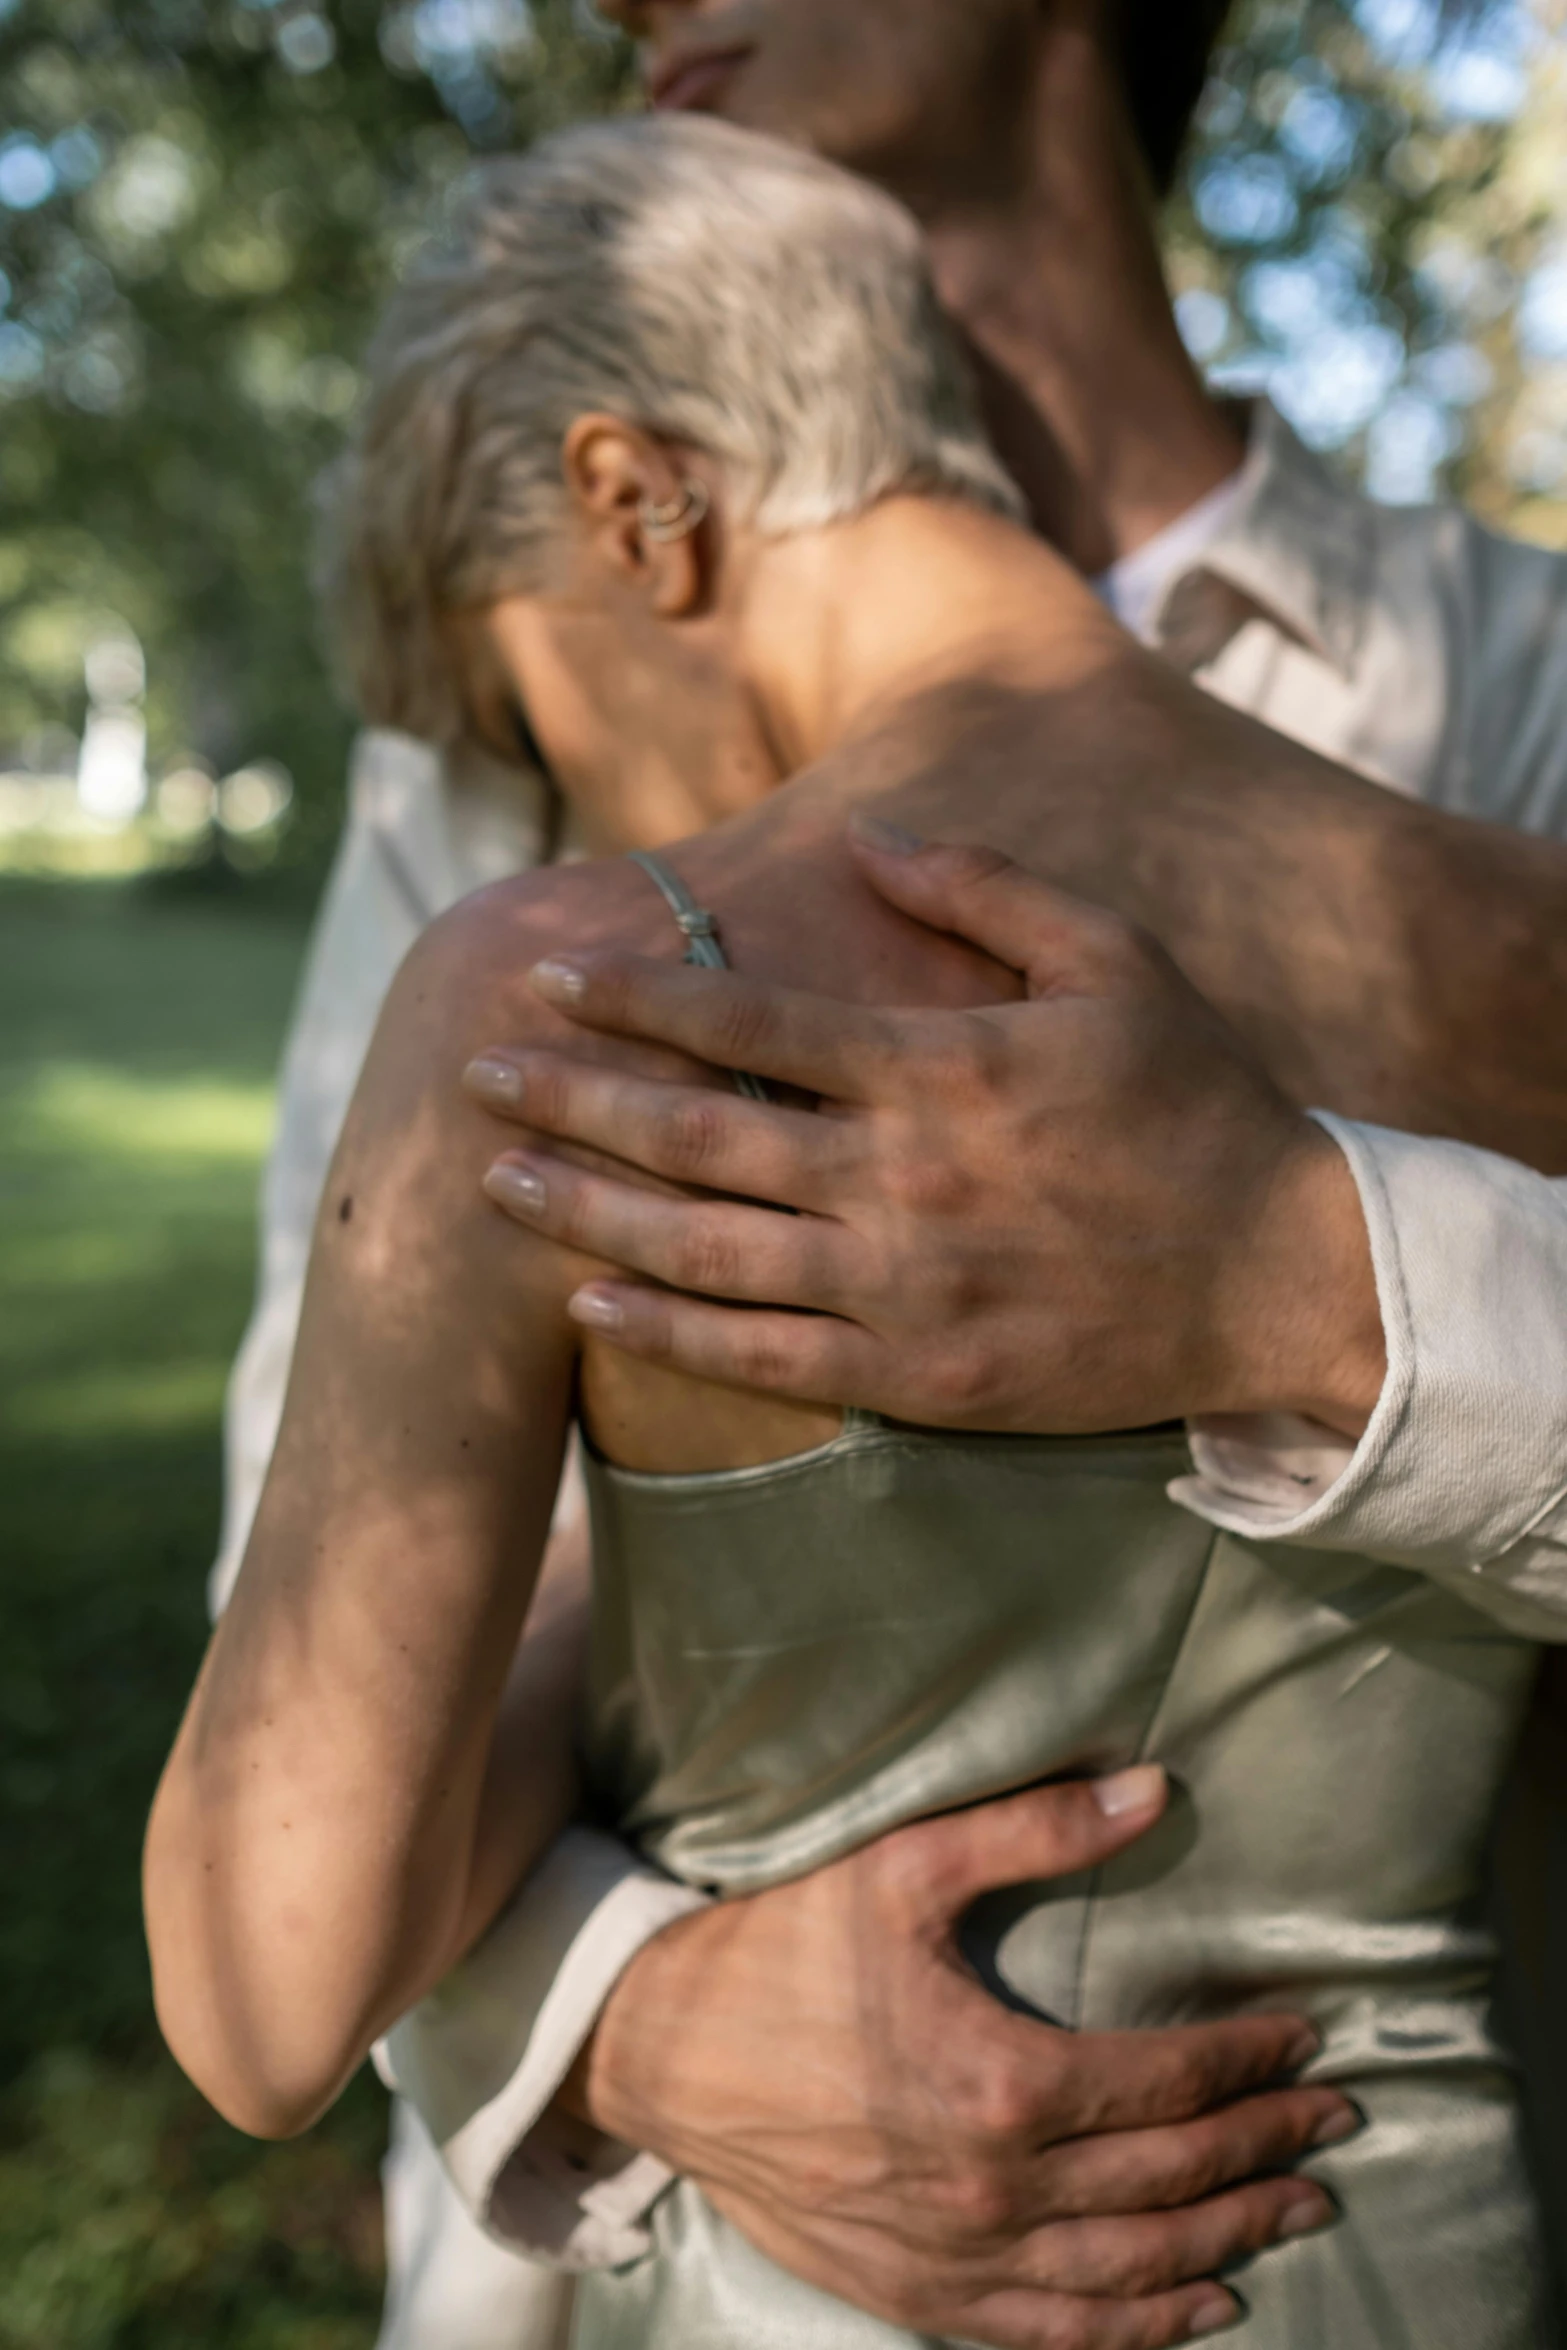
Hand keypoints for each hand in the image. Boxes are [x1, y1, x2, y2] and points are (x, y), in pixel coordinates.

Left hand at [463, 829, 1385, 1438]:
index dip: (634, 993)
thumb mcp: (1115, 959)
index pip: (747, 1018)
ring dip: (584, 1214)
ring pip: (704, 1250)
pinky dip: (665, 1331)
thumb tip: (861, 838)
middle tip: (472, 1073)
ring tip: (490, 1184)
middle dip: (570, 1100)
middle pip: (693, 1135)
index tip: (548, 969)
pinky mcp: (919, 1377)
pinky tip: (586, 1303)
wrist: (1279, 1275)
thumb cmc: (1195, 1102)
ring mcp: (904, 1287)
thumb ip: (984, 891)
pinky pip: (762, 1359)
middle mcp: (900, 1177)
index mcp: (938, 1064)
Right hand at [566, 1770, 1353, 2349]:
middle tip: (1331, 2125)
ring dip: (1227, 2240)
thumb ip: (1034, 1831)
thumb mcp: (903, 1868)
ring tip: (1294, 2213)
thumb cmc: (779, 1952)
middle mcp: (995, 2189)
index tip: (1304, 2041)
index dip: (1249, 2063)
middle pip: (1170, 2179)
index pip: (1169, 2083)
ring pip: (1133, 2271)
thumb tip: (1152, 1792)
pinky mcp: (918, 2296)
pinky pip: (1056, 2335)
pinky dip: (1139, 2328)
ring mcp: (959, 2259)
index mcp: (1001, 2081)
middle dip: (1264, 2149)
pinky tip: (1192, 2308)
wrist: (659, 2052)